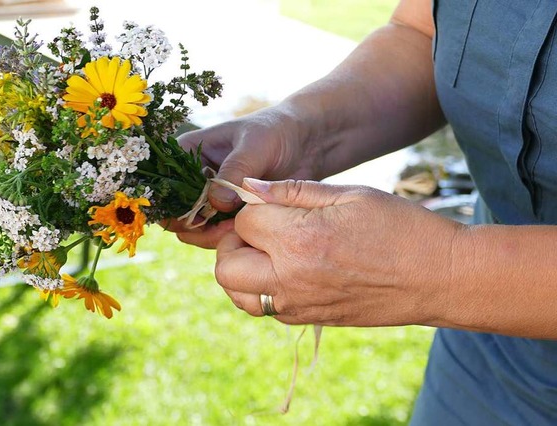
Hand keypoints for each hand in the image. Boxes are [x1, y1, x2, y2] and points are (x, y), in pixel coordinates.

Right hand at [168, 107, 317, 247]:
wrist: (306, 143)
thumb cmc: (275, 132)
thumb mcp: (254, 145)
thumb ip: (234, 172)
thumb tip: (215, 204)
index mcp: (187, 153)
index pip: (162, 180)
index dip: (167, 201)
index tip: (190, 212)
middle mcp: (193, 178)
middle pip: (174, 211)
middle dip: (191, 223)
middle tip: (217, 225)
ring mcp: (209, 199)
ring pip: (194, 228)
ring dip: (209, 235)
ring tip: (235, 228)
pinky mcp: (228, 216)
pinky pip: (216, 235)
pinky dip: (226, 238)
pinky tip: (244, 232)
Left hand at [215, 178, 463, 326]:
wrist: (441, 278)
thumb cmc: (401, 228)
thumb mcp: (349, 195)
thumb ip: (293, 191)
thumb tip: (250, 188)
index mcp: (298, 239)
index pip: (243, 221)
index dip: (253, 206)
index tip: (271, 203)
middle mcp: (290, 278)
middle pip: (225, 266)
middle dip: (231, 243)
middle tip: (257, 230)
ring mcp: (299, 305)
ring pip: (238, 295)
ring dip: (240, 271)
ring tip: (266, 252)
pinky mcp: (310, 320)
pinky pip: (265, 309)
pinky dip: (262, 290)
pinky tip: (286, 270)